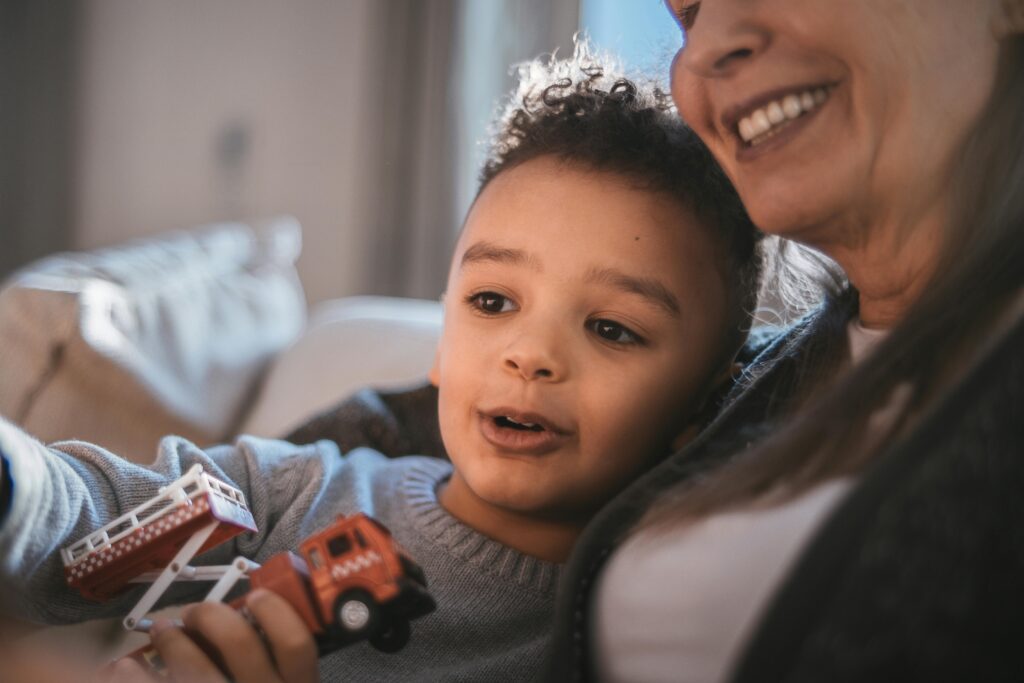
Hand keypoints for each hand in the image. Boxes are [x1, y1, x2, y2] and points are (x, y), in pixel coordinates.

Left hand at [142, 589, 318, 682]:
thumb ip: (280, 673)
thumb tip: (249, 625)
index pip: (294, 644)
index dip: (275, 612)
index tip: (255, 598)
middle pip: (240, 644)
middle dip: (212, 616)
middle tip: (197, 612)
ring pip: (196, 670)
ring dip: (172, 641)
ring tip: (164, 631)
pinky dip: (134, 677)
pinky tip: (126, 668)